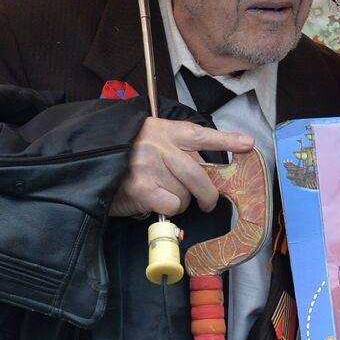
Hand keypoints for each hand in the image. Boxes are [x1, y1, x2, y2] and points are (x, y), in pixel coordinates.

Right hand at [111, 118, 254, 217]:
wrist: (90, 162)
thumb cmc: (128, 155)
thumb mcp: (152, 140)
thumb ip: (179, 149)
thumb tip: (209, 170)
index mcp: (166, 130)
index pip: (202, 135)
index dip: (227, 140)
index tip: (248, 144)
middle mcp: (159, 145)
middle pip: (199, 174)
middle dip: (209, 194)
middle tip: (208, 203)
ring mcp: (150, 166)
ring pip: (185, 194)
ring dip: (180, 201)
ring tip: (162, 194)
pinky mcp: (142, 188)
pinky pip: (171, 206)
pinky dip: (167, 210)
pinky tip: (153, 202)